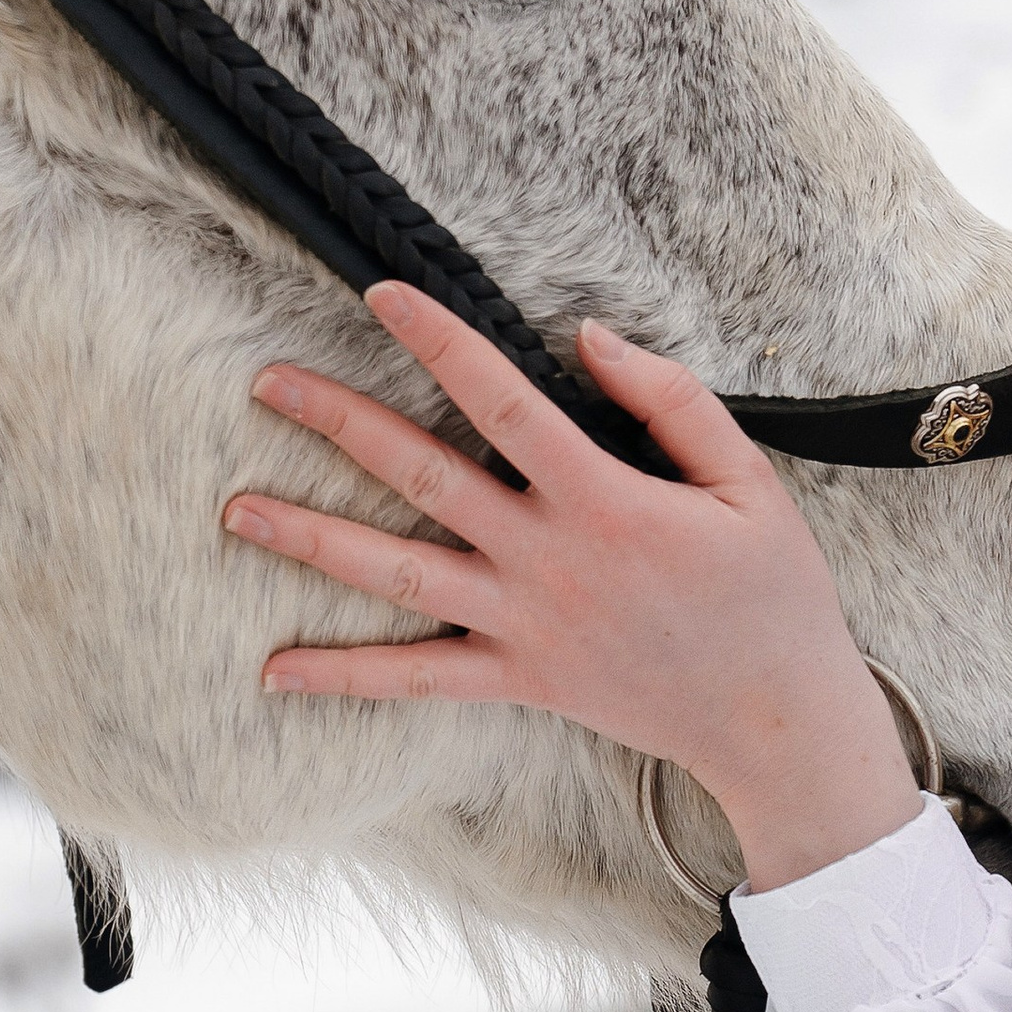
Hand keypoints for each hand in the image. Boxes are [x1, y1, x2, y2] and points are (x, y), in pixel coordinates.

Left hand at [222, 281, 919, 891]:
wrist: (775, 717)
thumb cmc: (771, 592)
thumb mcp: (746, 478)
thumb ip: (669, 401)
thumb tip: (590, 338)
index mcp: (604, 499)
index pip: (500, 400)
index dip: (437, 340)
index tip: (381, 294)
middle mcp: (547, 559)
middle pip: (422, 477)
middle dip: (339, 424)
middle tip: (266, 383)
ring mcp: (523, 625)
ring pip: (397, 576)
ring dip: (313, 539)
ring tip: (237, 511)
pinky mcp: (518, 679)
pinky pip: (416, 678)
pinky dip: (344, 676)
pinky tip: (275, 669)